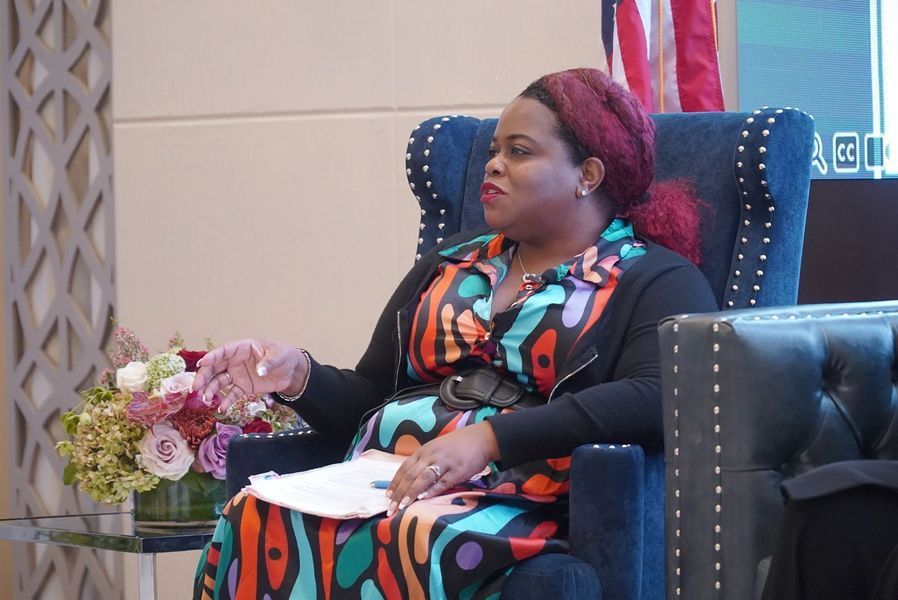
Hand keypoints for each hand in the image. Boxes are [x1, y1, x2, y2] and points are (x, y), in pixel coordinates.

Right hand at [192, 339, 307, 410]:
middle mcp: (236, 361)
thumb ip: (269, 363)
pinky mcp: (243, 387)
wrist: (292, 371)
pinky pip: (231, 394)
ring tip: (207, 399)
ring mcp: (238, 374)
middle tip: (196, 387)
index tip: (202, 363)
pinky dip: (226, 401)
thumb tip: (260, 371)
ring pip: (219, 381)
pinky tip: (221, 408)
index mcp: (242, 348)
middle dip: (204, 376)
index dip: (212, 357)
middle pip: (215, 367)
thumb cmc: (284, 356)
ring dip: (211, 389)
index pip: (223, 351)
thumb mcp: (279, 356)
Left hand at [386, 421, 499, 515]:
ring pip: (423, 478)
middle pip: (411, 475)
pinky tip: (423, 499)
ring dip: (412, 493)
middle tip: (391, 507)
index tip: (387, 496)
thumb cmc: (456, 445)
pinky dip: (432, 491)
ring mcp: (444, 463)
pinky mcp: (458, 470)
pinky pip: (442, 482)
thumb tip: (410, 480)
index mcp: (424, 451)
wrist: (480, 438)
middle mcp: (431, 456)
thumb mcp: (436, 449)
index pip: (404, 468)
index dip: (395, 483)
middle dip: (399, 492)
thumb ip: (424, 462)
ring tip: (403, 505)